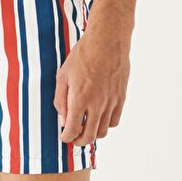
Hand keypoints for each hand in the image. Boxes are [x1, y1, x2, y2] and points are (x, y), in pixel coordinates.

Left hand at [54, 28, 130, 145]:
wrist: (107, 40)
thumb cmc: (82, 55)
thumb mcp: (63, 76)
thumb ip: (60, 101)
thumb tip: (63, 120)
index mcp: (79, 99)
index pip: (72, 131)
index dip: (66, 138)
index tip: (64, 135)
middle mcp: (97, 104)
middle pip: (89, 137)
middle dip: (79, 140)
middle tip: (74, 136)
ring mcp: (111, 102)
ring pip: (103, 132)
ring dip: (93, 133)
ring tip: (87, 126)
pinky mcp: (121, 97)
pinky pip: (114, 121)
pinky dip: (106, 124)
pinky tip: (99, 116)